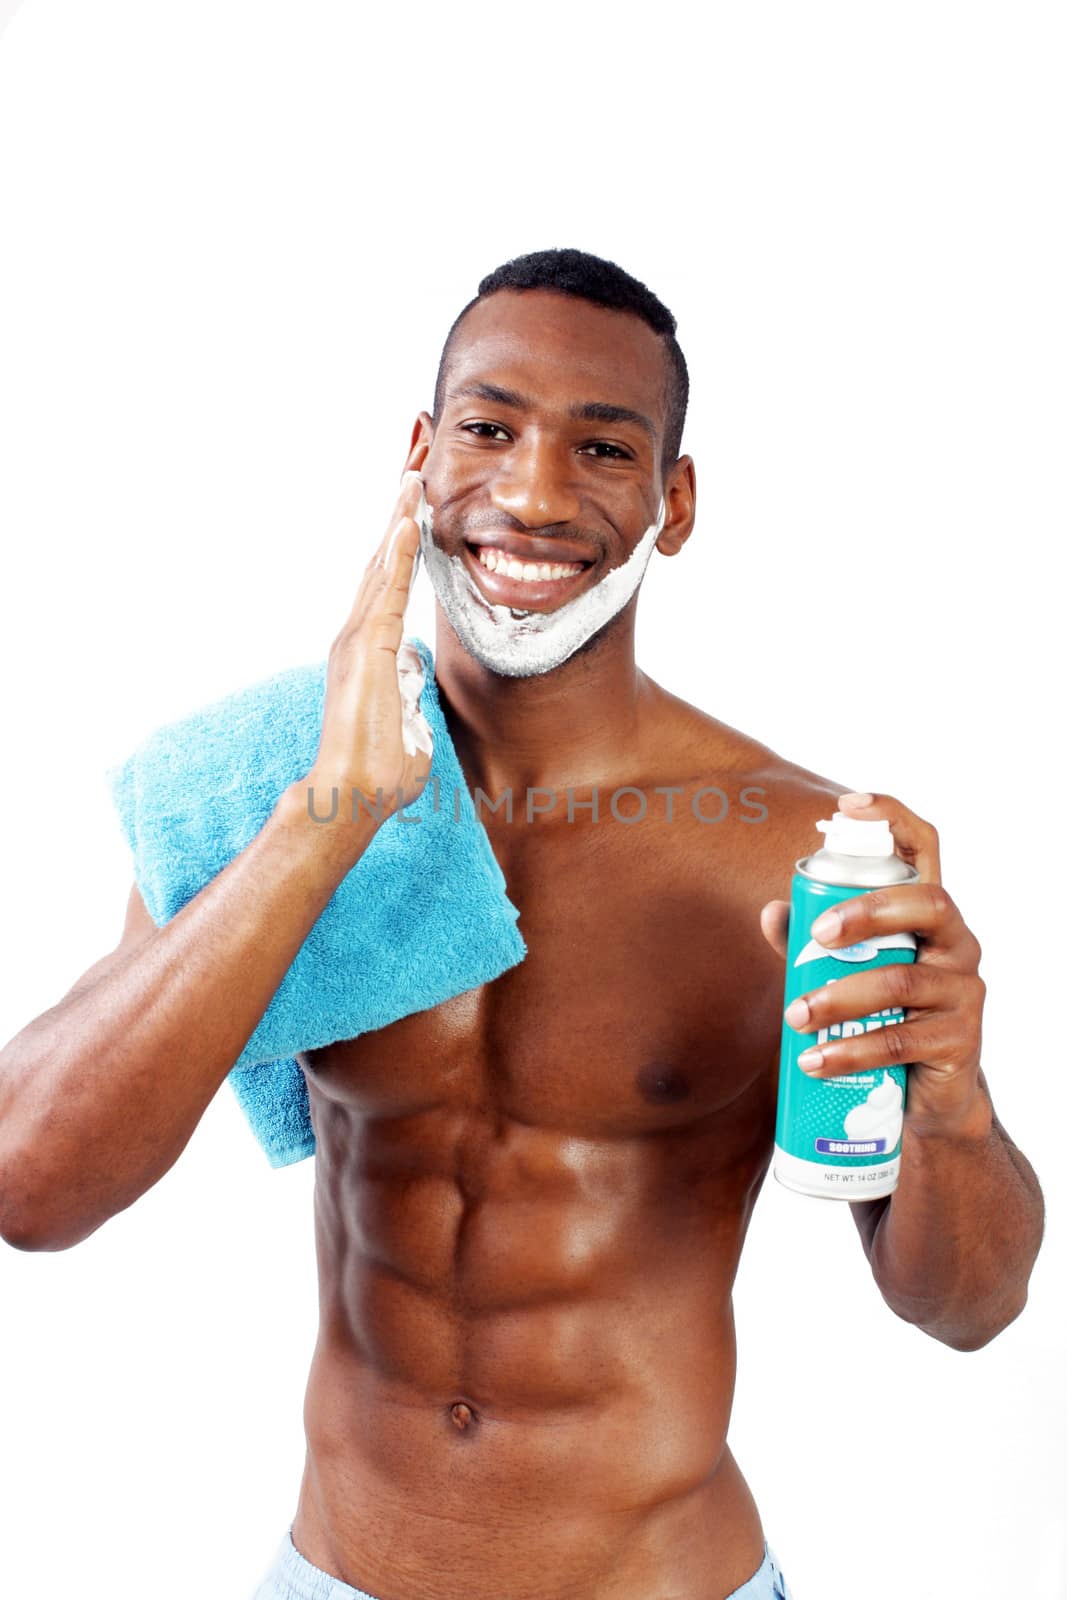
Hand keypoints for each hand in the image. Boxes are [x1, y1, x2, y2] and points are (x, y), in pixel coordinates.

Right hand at [299, 446, 432, 830]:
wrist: (351, 795)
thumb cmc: (380, 773)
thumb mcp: (410, 723)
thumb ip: (412, 693)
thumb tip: (415, 670)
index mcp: (370, 652)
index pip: (389, 587)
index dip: (403, 547)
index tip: (417, 511)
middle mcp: (357, 637)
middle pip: (380, 564)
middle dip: (398, 517)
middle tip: (414, 471)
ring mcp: (357, 641)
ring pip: (380, 568)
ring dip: (398, 522)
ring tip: (412, 478)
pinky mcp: (365, 650)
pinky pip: (385, 593)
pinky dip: (396, 557)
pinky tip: (408, 524)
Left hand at [759, 792, 988, 1137]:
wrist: (927, 1098)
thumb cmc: (884, 1018)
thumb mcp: (845, 975)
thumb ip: (809, 944)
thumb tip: (770, 911)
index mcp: (928, 916)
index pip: (925, 850)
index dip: (893, 818)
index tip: (847, 806)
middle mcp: (957, 944)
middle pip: (926, 904)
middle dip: (867, 911)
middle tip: (815, 937)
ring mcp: (965, 992)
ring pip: (903, 980)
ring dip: (840, 997)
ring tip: (795, 1018)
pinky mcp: (961, 1042)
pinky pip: (902, 1040)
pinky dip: (851, 1050)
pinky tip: (815, 1060)